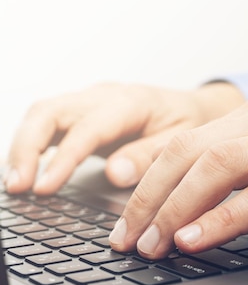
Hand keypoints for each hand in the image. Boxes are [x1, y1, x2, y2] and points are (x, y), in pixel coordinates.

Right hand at [4, 82, 244, 193]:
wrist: (193, 107)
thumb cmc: (189, 123)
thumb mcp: (182, 140)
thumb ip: (150, 156)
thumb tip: (115, 173)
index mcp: (131, 102)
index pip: (87, 128)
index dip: (63, 158)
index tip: (45, 187)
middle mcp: (104, 96)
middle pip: (50, 112)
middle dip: (27, 148)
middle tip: (18, 186)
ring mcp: (90, 102)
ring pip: (42, 114)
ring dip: (23, 147)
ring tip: (16, 184)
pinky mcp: (82, 113)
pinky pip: (48, 123)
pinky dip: (32, 145)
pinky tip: (26, 171)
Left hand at [108, 96, 247, 258]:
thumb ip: (243, 166)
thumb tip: (189, 201)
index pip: (185, 143)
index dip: (145, 182)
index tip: (125, 221)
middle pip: (190, 153)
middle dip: (148, 199)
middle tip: (128, 240)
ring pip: (219, 169)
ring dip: (176, 209)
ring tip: (154, 245)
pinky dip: (224, 220)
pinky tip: (197, 241)